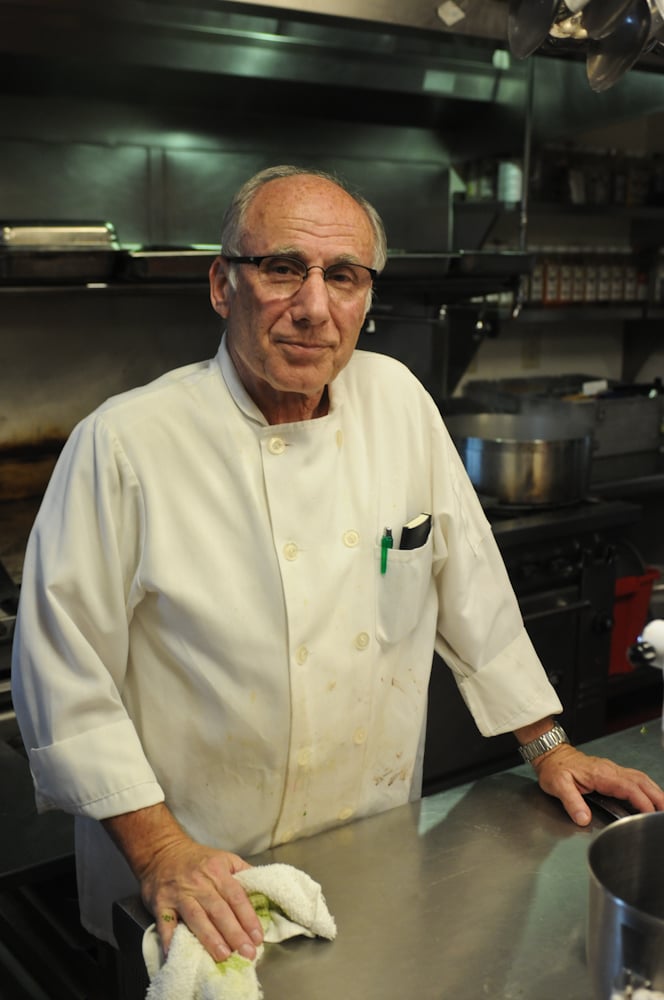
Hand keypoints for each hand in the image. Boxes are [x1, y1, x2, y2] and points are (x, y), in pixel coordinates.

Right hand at [140, 837, 263, 961]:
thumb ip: (244, 874)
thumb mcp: (225, 858)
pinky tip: (178, 953)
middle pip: (219, 910)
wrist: (162, 851)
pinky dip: (170, 939)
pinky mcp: (161, 904)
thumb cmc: (198, 860)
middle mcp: (199, 882)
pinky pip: (166, 924)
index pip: (236, 897)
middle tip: (247, 953)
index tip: (258, 938)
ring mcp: (179, 894)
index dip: (248, 918)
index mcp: (217, 871)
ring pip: (196, 918)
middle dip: (234, 933)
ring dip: (210, 938)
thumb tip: (265, 892)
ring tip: (223, 956)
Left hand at [533, 744, 663, 825]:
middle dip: (658, 797)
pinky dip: (647, 789)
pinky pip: (635, 779)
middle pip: (642, 781)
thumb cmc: (555, 768)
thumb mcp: (558, 785)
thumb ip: (572, 802)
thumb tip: (584, 819)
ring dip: (655, 792)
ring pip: (641, 779)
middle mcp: (611, 770)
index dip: (642, 802)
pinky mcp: (612, 773)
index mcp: (601, 774)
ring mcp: (613, 770)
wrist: (551, 755)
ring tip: (663, 807)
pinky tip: (650, 798)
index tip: (650, 815)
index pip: (629, 788)